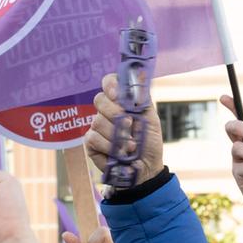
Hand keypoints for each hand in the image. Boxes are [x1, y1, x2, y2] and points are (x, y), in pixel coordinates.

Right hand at [85, 72, 164, 188]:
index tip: (117, 95)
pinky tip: (118, 153)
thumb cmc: (149, 142)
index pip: (109, 82)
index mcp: (121, 101)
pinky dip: (108, 146)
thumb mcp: (151, 118)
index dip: (110, 85)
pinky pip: (93, 137)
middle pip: (99, 100)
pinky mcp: (91, 143)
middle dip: (114, 113)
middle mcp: (107, 111)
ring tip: (131, 145)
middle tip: (129, 124)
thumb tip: (140, 73)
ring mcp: (97, 126)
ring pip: (97, 121)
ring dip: (116, 135)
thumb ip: (142, 98)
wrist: (146, 169)